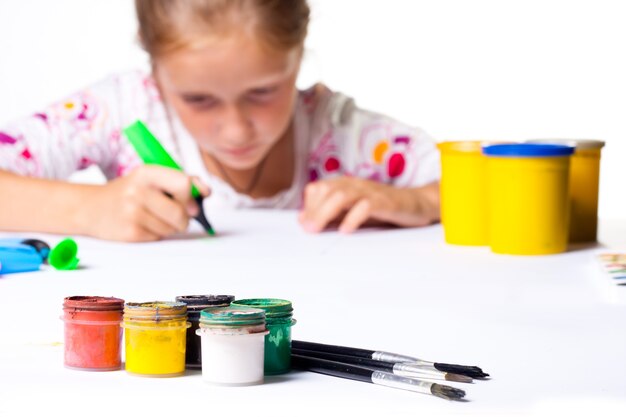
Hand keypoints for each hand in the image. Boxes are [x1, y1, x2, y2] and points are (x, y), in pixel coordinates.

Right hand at [82, 165, 209, 241]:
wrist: (90, 208)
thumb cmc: (129, 192)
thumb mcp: (150, 179)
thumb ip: (180, 181)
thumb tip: (205, 192)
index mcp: (147, 173)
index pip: (183, 183)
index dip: (193, 196)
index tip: (193, 203)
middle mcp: (138, 191)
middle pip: (181, 212)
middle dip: (183, 218)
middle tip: (174, 215)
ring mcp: (132, 213)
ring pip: (172, 228)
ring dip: (169, 227)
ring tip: (152, 217)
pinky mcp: (130, 233)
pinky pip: (159, 237)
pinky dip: (156, 234)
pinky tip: (142, 225)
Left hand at [299, 177, 439, 233]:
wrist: (416, 204)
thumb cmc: (382, 209)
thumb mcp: (352, 211)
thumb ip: (330, 215)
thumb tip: (304, 221)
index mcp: (345, 185)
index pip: (317, 188)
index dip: (308, 205)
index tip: (304, 225)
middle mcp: (355, 184)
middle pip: (326, 190)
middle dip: (313, 210)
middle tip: (308, 230)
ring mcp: (370, 191)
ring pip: (341, 195)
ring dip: (325, 212)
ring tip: (317, 229)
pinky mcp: (385, 202)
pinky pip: (365, 206)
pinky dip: (352, 218)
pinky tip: (345, 230)